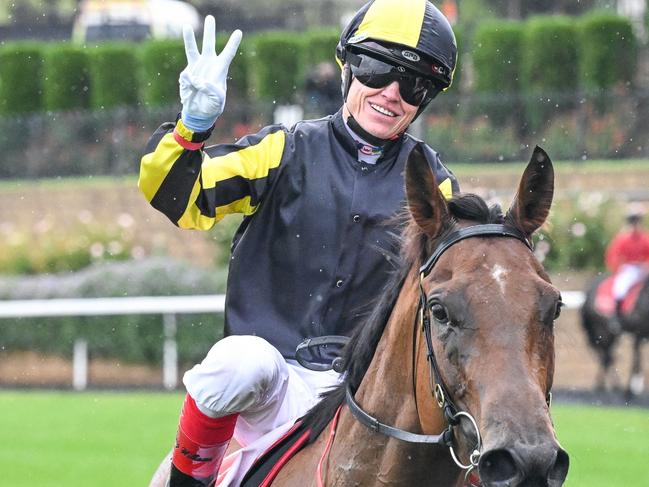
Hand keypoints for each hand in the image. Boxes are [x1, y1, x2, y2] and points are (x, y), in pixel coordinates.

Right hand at [179, 15, 241, 130]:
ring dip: (189, 38)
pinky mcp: (187, 74)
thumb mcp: (217, 102)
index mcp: (220, 70)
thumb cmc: (212, 107)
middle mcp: (209, 65)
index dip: (233, 43)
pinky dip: (188, 84)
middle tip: (210, 17)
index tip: (239, 32)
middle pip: (209, 44)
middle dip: (209, 31)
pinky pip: (185, 76)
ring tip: (187, 26)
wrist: (198, 112)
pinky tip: (191, 92)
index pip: (228, 54)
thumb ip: (211, 92)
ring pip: (192, 49)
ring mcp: (197, 68)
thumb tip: (200, 81)